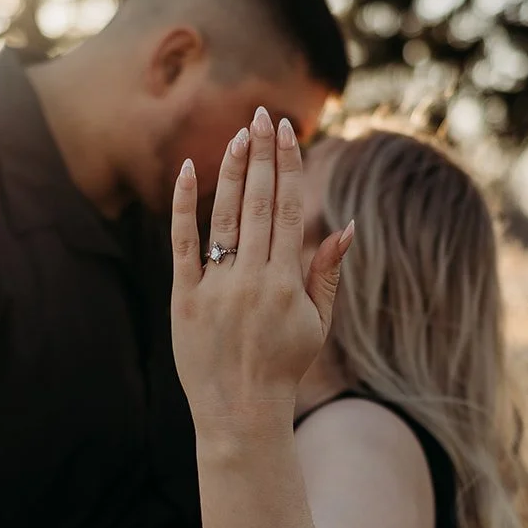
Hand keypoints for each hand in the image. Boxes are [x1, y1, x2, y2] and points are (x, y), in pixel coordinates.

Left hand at [170, 106, 353, 426]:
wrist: (241, 412)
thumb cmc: (284, 365)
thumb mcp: (317, 322)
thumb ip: (327, 271)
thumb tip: (345, 225)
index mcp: (286, 282)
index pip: (287, 209)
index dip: (288, 166)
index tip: (288, 132)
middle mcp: (252, 280)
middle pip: (257, 204)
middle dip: (261, 155)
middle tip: (263, 115)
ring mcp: (216, 288)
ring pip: (223, 218)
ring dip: (231, 171)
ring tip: (238, 135)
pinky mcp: (185, 298)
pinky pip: (183, 244)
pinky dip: (185, 206)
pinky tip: (190, 171)